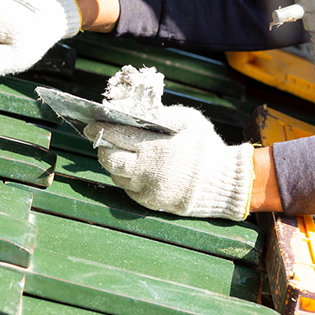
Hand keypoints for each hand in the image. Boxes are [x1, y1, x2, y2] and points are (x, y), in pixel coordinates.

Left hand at [84, 105, 254, 219]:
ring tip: (119, 152)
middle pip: (109, 160)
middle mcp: (146, 172)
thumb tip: (136, 111)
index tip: (90, 124)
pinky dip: (127, 178)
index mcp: (154, 148)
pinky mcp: (151, 203)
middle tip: (102, 139)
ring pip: (117, 176)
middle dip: (102, 148)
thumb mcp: (189, 120)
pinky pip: (129, 190)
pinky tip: (134, 168)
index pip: (117, 136)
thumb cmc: (207, 147)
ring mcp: (147, 190)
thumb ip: (162, 114)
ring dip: (114, 163)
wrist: (225, 183)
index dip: (101, 129)